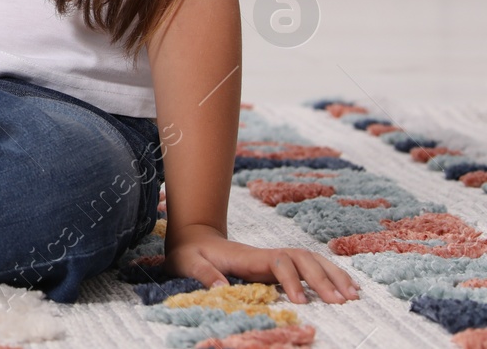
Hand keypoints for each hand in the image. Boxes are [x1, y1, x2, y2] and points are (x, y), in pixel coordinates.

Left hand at [165, 224, 360, 304]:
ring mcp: (274, 258)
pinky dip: (329, 274)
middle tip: (342, 302)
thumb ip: (203, 274)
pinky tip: (345, 288)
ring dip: (333, 275)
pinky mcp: (277, 265)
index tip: (301, 301)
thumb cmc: (190, 254)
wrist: (193, 238)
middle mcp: (266, 255)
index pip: (279, 262)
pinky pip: (309, 266)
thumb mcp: (188, 263)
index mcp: (248, 257)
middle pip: (303, 259)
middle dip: (323, 278)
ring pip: (311, 260)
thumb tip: (220, 287)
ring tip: (353, 296)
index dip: (292, 279)